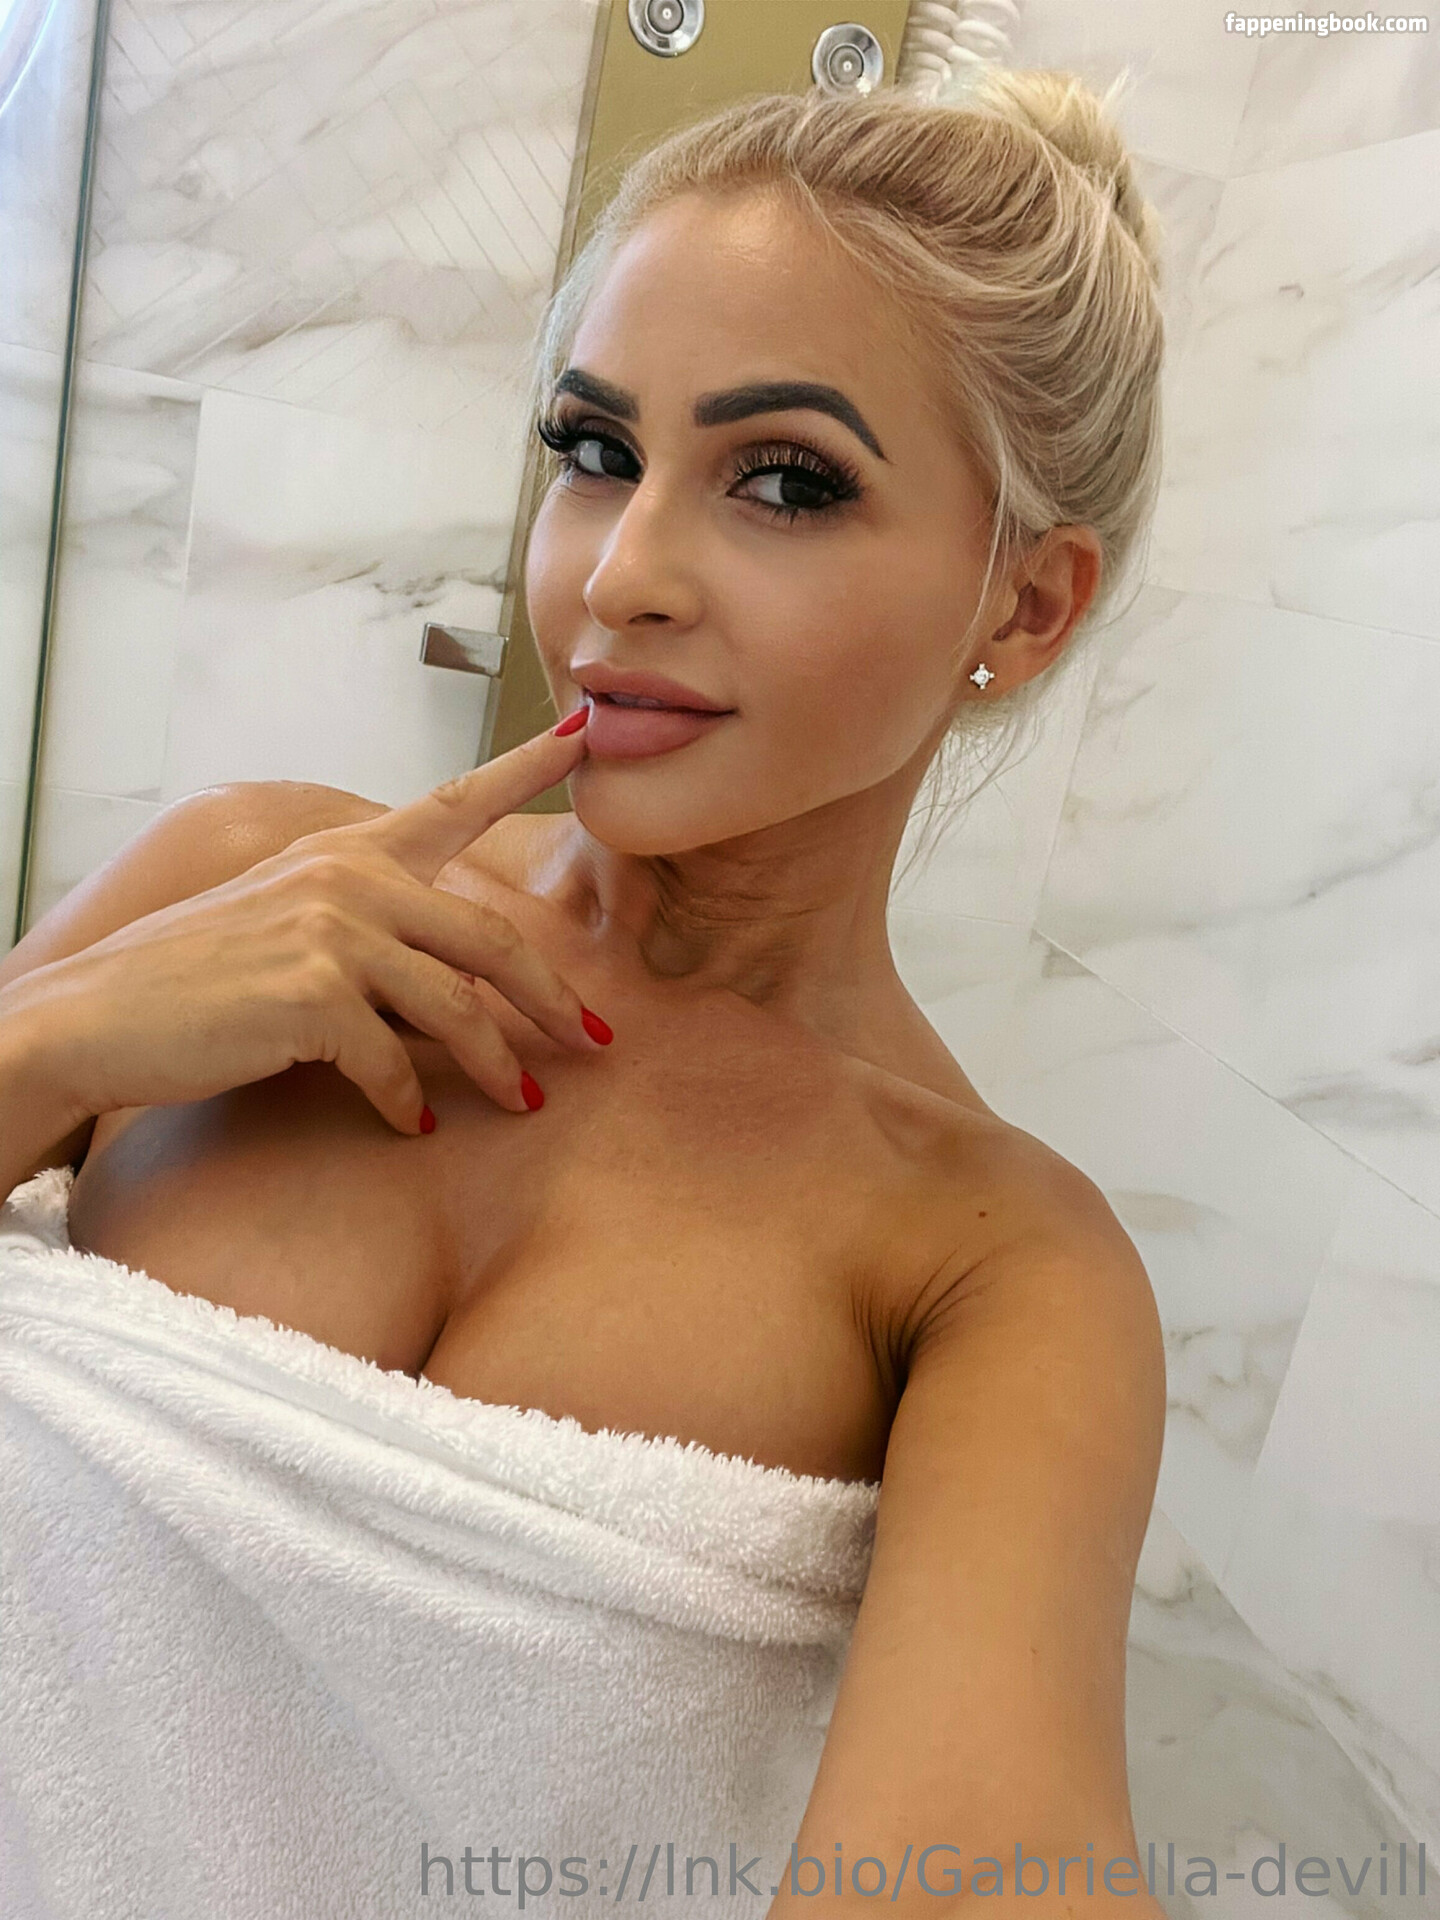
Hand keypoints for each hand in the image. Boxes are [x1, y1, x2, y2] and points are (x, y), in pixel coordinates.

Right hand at [6, 710, 601, 1134]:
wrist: (91, 1017)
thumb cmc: (190, 981)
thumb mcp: (283, 923)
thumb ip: (366, 928)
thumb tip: (450, 988)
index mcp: (345, 852)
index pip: (453, 801)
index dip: (527, 765)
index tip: (584, 731)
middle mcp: (347, 878)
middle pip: (489, 941)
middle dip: (552, 999)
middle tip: (593, 1041)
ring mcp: (331, 932)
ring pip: (459, 1007)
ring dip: (500, 1066)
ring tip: (526, 1102)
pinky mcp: (313, 994)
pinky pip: (395, 1061)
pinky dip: (410, 1100)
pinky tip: (415, 1124)